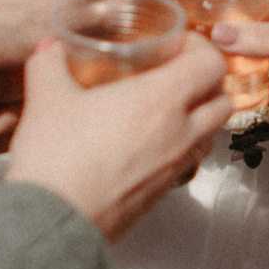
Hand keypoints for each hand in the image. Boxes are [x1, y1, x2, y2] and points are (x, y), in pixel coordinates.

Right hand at [5, 38, 231, 241]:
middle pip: (222, 102)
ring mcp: (173, 169)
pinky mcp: (160, 197)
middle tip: (177, 75)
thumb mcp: (46, 98)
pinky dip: (177, 149)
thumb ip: (48, 63)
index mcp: (161, 100)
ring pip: (208, 136)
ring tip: (162, 110)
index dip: (202, 48)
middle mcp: (179, 134)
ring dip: (197, 119)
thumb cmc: (56, 157)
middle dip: (207, 84)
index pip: (212, 65)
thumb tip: (48, 48)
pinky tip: (142, 145)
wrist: (51, 223)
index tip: (179, 45)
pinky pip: (184, 165)